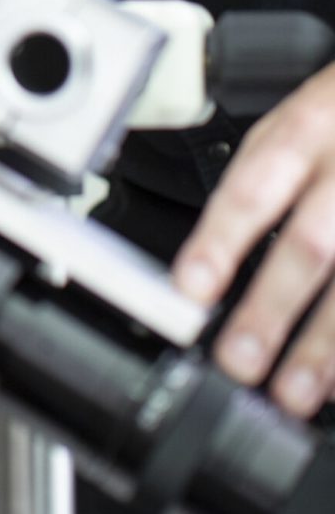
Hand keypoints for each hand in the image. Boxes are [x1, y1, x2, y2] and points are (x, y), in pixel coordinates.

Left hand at [172, 62, 334, 416]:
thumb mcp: (294, 122)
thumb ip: (258, 182)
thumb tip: (206, 265)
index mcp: (307, 130)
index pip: (255, 186)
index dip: (221, 240)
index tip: (191, 289)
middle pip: (312, 243)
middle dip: (272, 308)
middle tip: (238, 360)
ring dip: (325, 345)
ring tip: (294, 391)